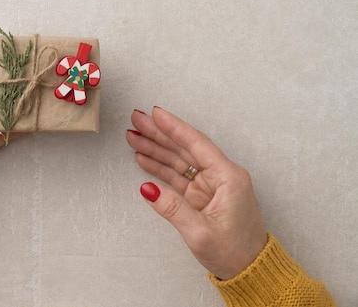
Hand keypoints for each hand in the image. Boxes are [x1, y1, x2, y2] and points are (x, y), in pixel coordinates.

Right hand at [126, 107, 267, 279]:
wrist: (250, 271)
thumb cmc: (235, 252)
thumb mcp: (200, 232)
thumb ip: (172, 208)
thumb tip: (147, 188)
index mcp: (228, 177)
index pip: (196, 144)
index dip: (174, 127)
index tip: (156, 113)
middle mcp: (220, 176)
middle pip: (185, 148)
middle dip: (159, 133)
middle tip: (137, 119)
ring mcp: (210, 186)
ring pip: (179, 160)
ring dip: (156, 148)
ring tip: (133, 136)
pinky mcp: (201, 196)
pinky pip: (178, 176)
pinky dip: (160, 167)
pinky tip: (144, 157)